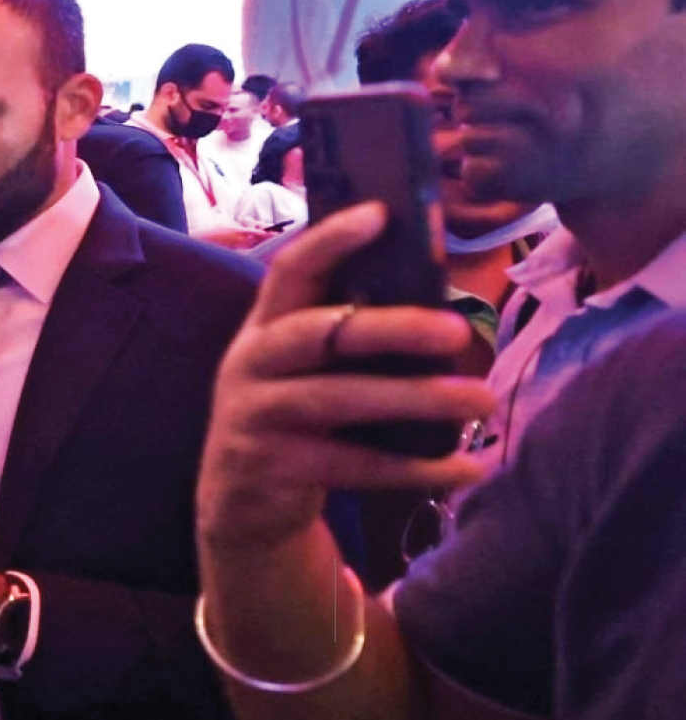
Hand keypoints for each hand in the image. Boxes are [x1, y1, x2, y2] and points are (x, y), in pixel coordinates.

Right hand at [197, 202, 493, 556]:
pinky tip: (467, 467)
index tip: (381, 214)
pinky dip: (416, 468)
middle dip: (390, 328)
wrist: (241, 505)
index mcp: (265, 328)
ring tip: (480, 399)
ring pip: (339, 399)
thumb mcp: (304, 370)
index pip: (290, 270)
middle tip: (459, 331)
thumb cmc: (296, 420)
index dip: (331, 240)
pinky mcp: (273, 467)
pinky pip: (355, 465)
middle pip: (317, 333)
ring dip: (416, 399)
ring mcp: (256, 416)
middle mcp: (251, 363)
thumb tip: (437, 298)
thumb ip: (345, 335)